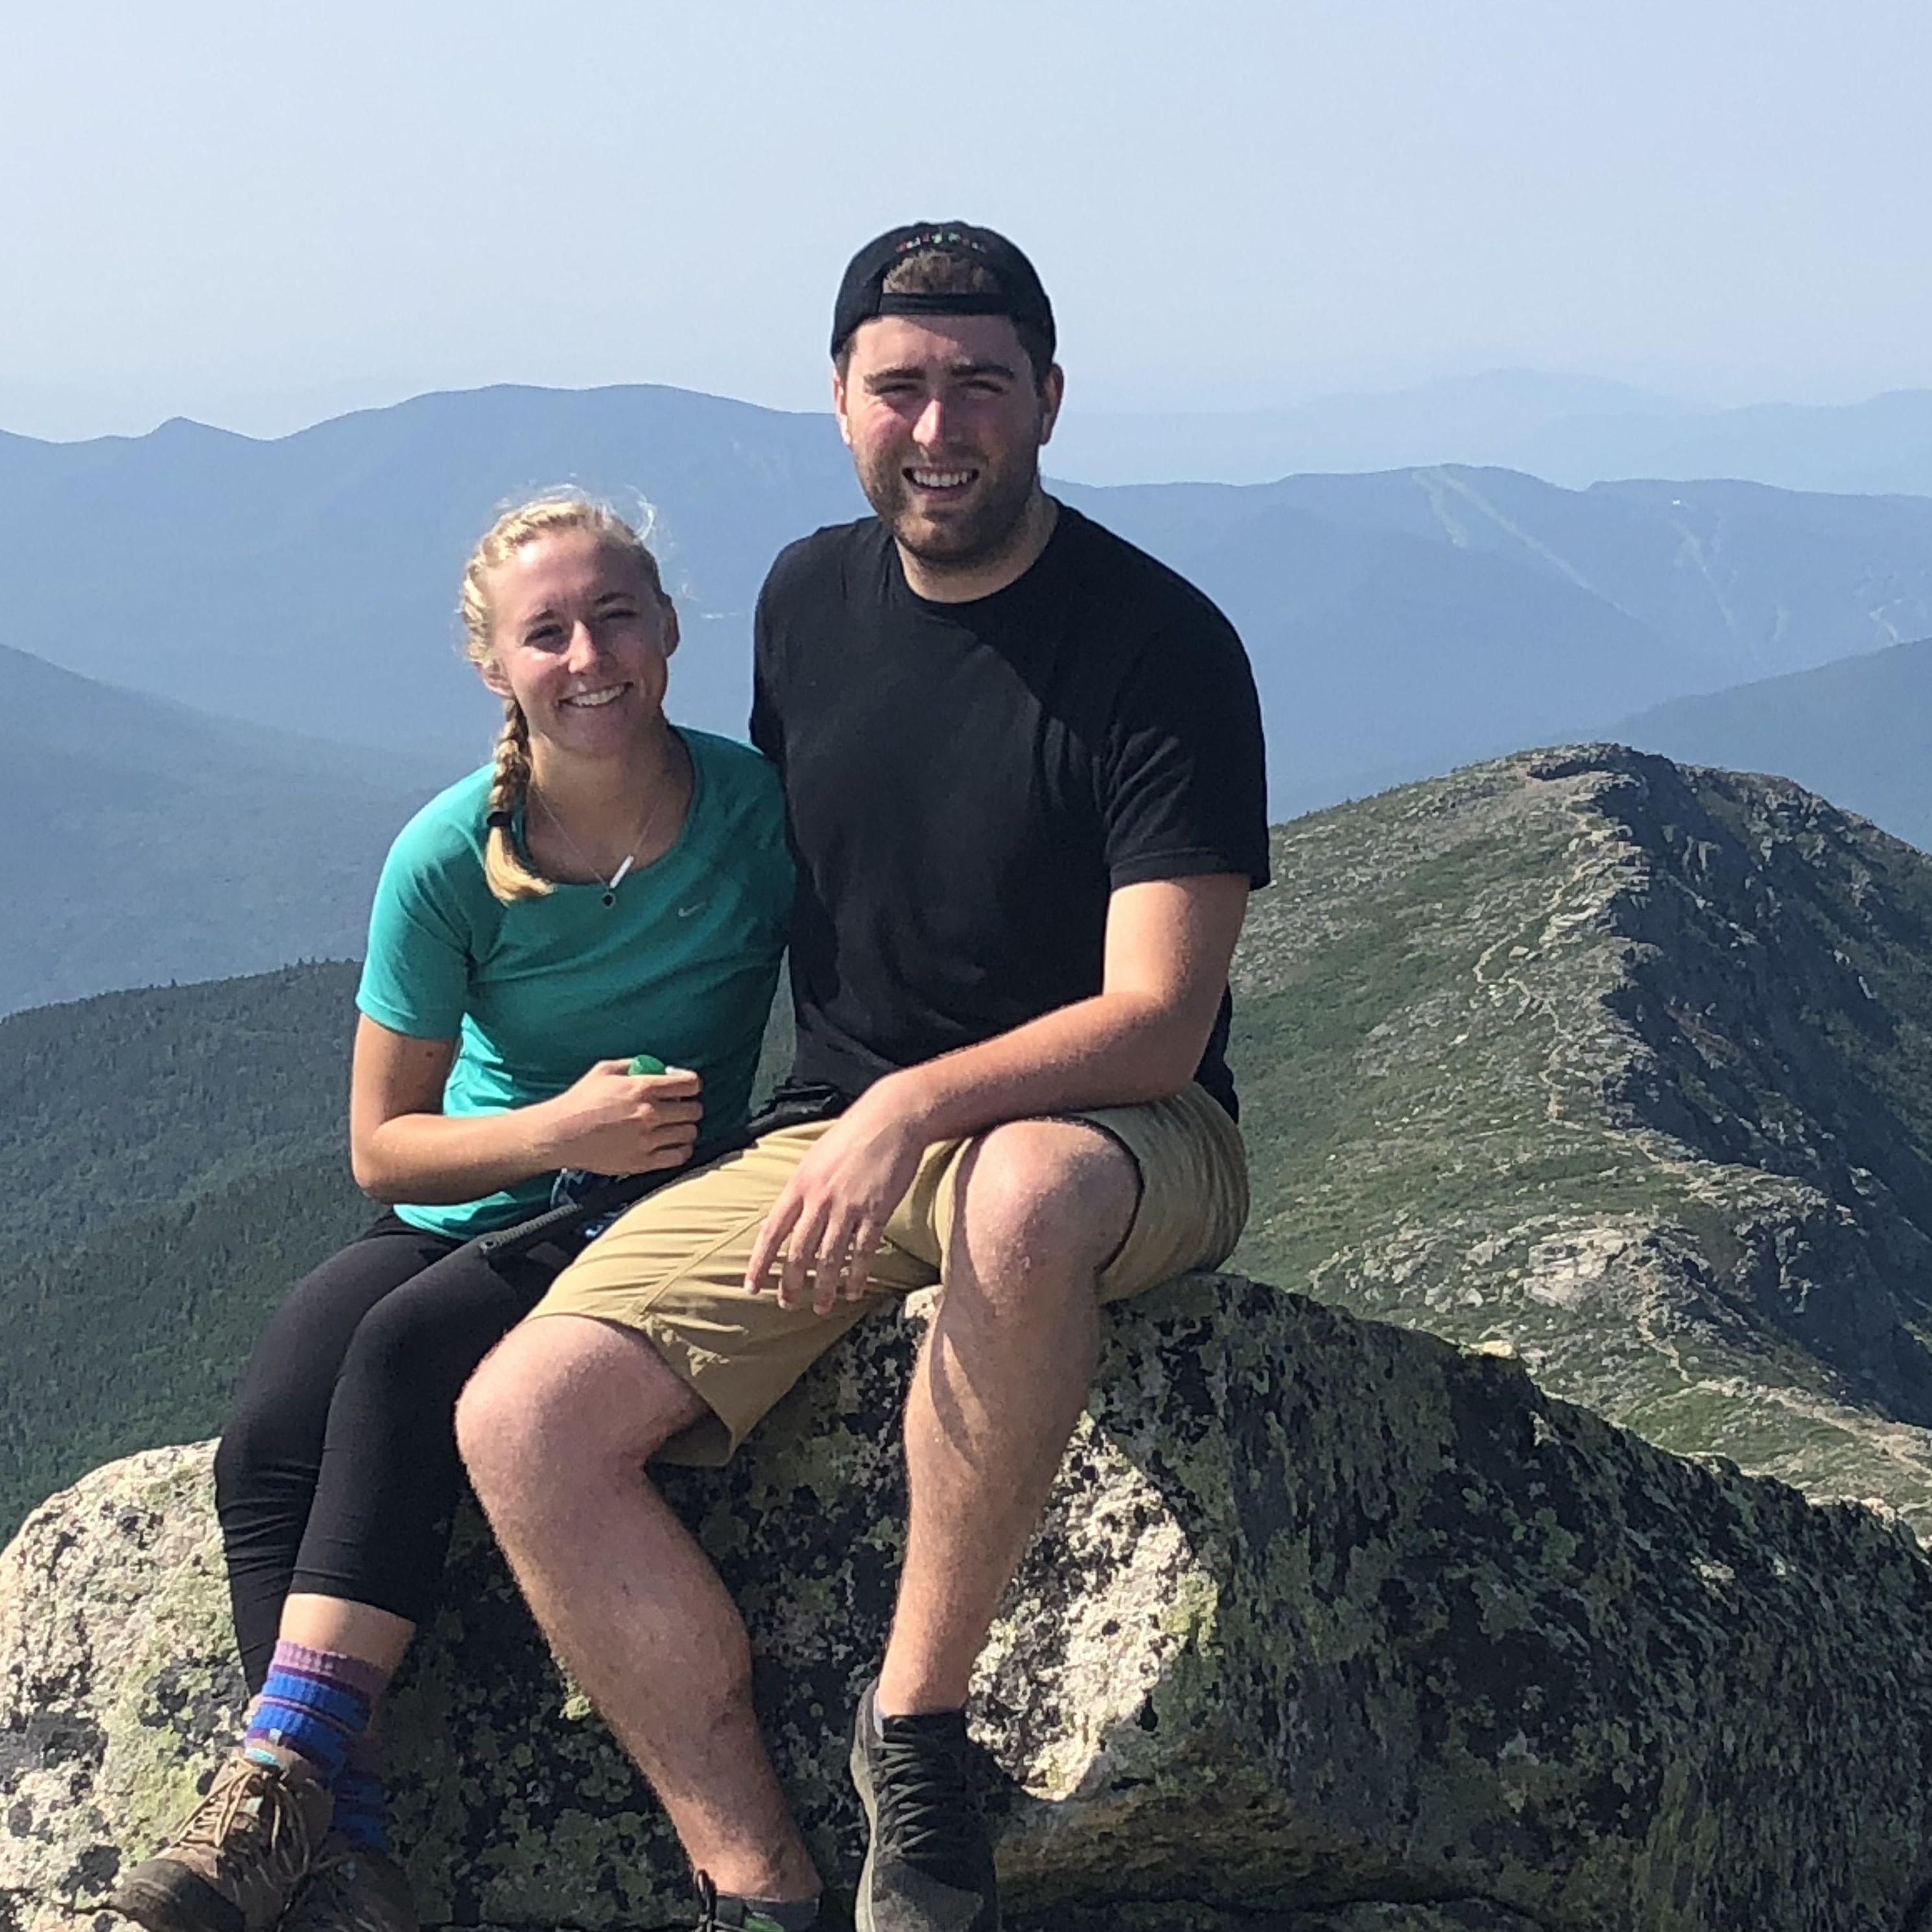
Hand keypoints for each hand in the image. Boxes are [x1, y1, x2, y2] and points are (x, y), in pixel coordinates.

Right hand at [536, 1060, 702, 1175]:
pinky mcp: (642, 1162)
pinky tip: (672, 1145)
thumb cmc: (580, 1100)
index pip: (690, 1084)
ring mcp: (647, 1139)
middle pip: (694, 1111)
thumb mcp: (605, 1070)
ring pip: (689, 1134)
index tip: (686, 1089)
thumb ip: (635, 1065)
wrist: (560, 1134)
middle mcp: (649, 1113)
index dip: (692, 1085)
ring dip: (685, 1129)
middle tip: (679, 1110)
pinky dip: (681, 1150)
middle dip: (689, 1108)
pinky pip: (679, 1157)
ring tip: (674, 1128)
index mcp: (642, 1087)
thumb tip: (660, 1068)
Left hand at [745, 1083, 930, 1314]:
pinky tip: (853, 1291)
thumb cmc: (853, 1134)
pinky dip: (856, 1275)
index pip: (771, 1232)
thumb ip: (801, 1188)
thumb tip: (787, 1216)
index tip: (751, 1287)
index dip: (759, 1263)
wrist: (892, 1117)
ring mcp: (848, 1205)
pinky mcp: (876, 1210)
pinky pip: (863, 1252)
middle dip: (790, 1283)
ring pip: (829, 1258)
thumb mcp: (815, 1157)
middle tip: (787, 1304)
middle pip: (798, 1252)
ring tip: (822, 1307)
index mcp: (799, 1184)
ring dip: (824, 1288)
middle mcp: (819, 1198)